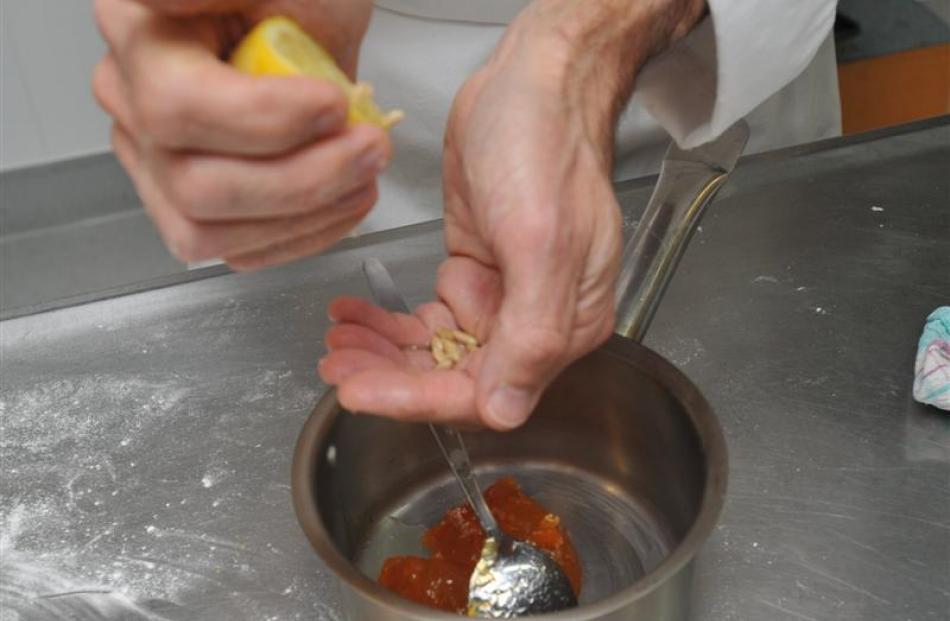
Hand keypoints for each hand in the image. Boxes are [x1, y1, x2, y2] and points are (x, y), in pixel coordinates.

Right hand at [92, 0, 388, 269]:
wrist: (317, 17)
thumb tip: (153, 1)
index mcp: (138, 36)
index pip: (178, 107)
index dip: (266, 121)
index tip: (334, 101)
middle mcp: (134, 105)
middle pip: (196, 187)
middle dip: (303, 178)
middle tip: (368, 146)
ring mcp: (159, 163)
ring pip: (209, 233)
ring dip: (306, 215)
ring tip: (363, 172)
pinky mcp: (196, 207)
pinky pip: (238, 252)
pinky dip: (304, 235)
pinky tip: (344, 198)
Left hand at [318, 0, 705, 428]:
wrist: (532, 84)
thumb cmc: (546, 147)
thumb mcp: (542, 240)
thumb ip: (531, 332)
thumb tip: (505, 409)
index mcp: (564, 325)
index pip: (488, 393)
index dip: (420, 399)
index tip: (361, 393)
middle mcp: (532, 321)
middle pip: (454, 378)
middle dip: (391, 377)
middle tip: (336, 365)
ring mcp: (500, 299)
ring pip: (433, 352)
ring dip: (382, 351)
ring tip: (337, 339)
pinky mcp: (471, 273)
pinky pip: (424, 318)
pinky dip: (387, 321)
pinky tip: (354, 313)